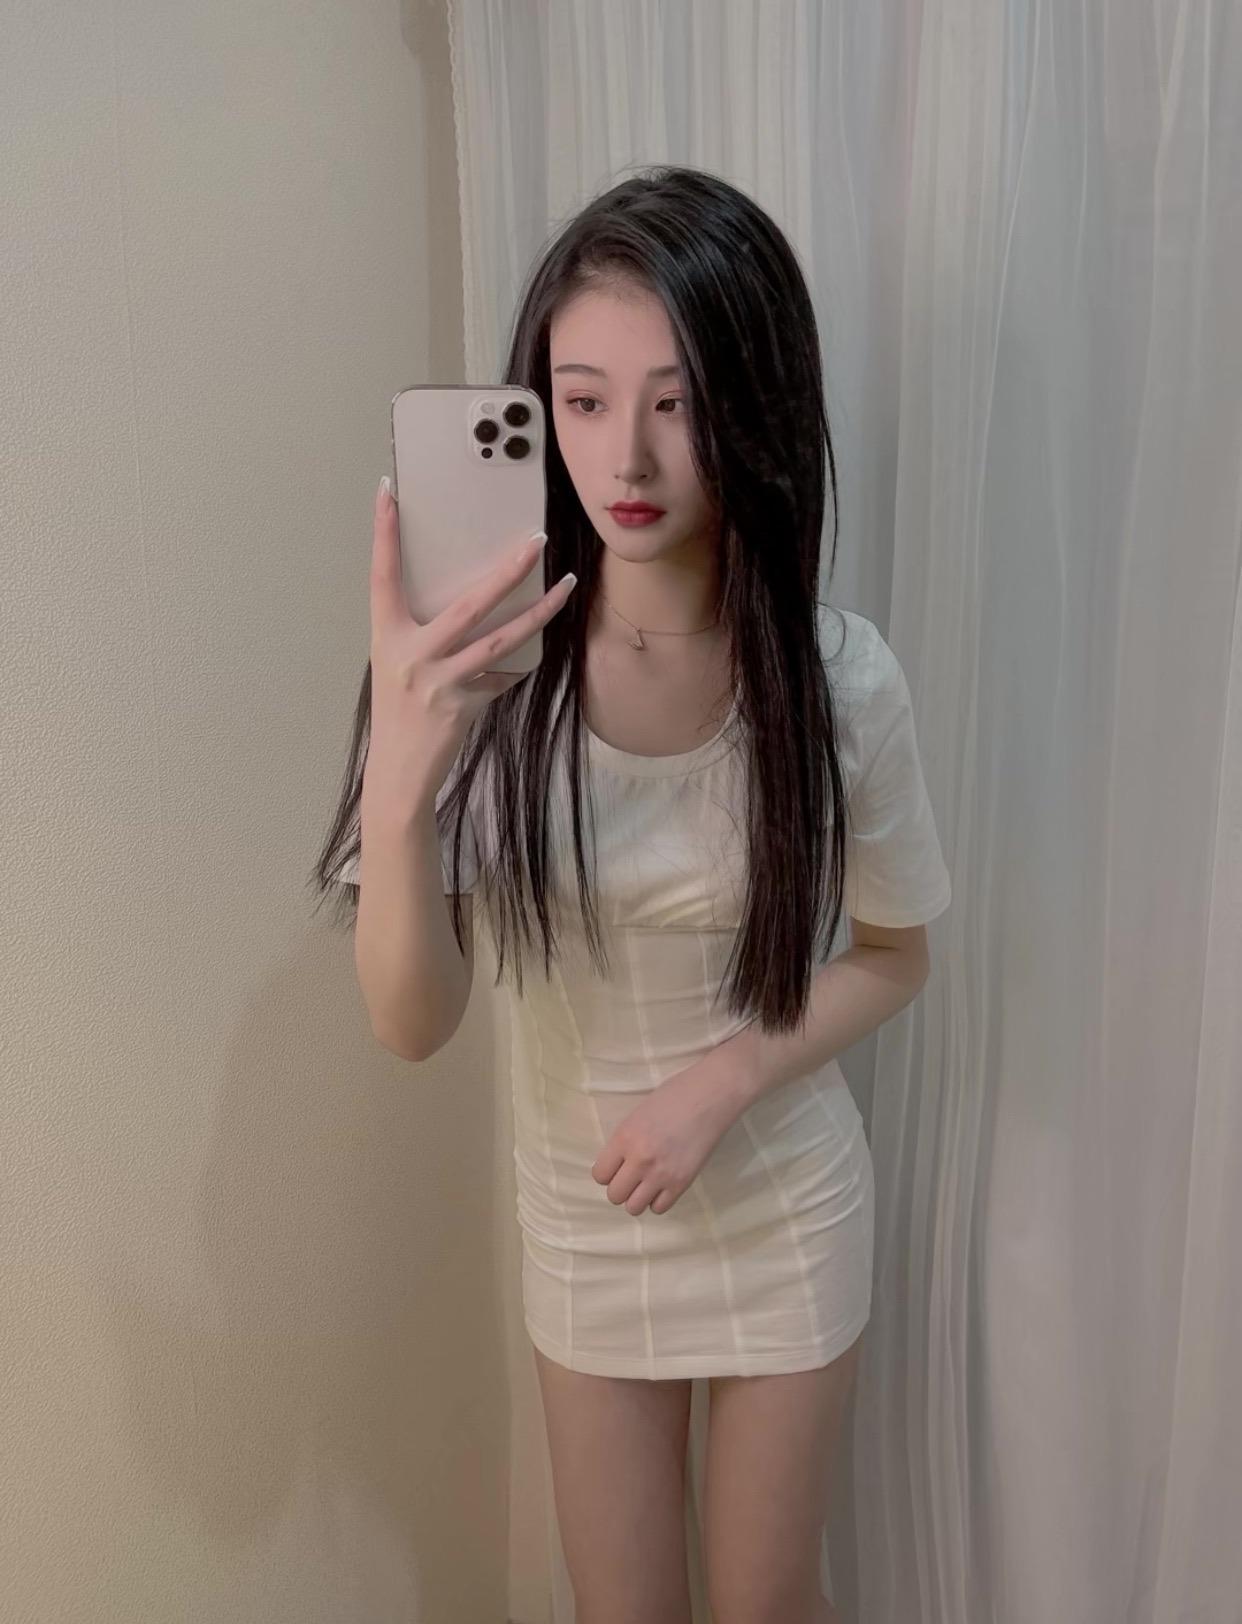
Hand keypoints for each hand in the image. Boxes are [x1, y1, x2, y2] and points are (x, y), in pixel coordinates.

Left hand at [590, 1061, 739, 1216]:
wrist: (711, 1096)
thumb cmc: (675, 1095)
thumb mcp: (638, 1114)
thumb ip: (625, 1141)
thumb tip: (617, 1163)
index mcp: (625, 1137)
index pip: (599, 1175)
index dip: (606, 1173)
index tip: (617, 1167)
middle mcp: (639, 1160)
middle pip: (615, 1195)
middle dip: (620, 1188)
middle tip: (632, 1176)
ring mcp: (661, 1174)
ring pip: (634, 1207)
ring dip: (637, 1197)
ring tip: (647, 1184)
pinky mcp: (682, 1183)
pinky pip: (660, 1208)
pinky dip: (658, 1200)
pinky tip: (663, 1185)